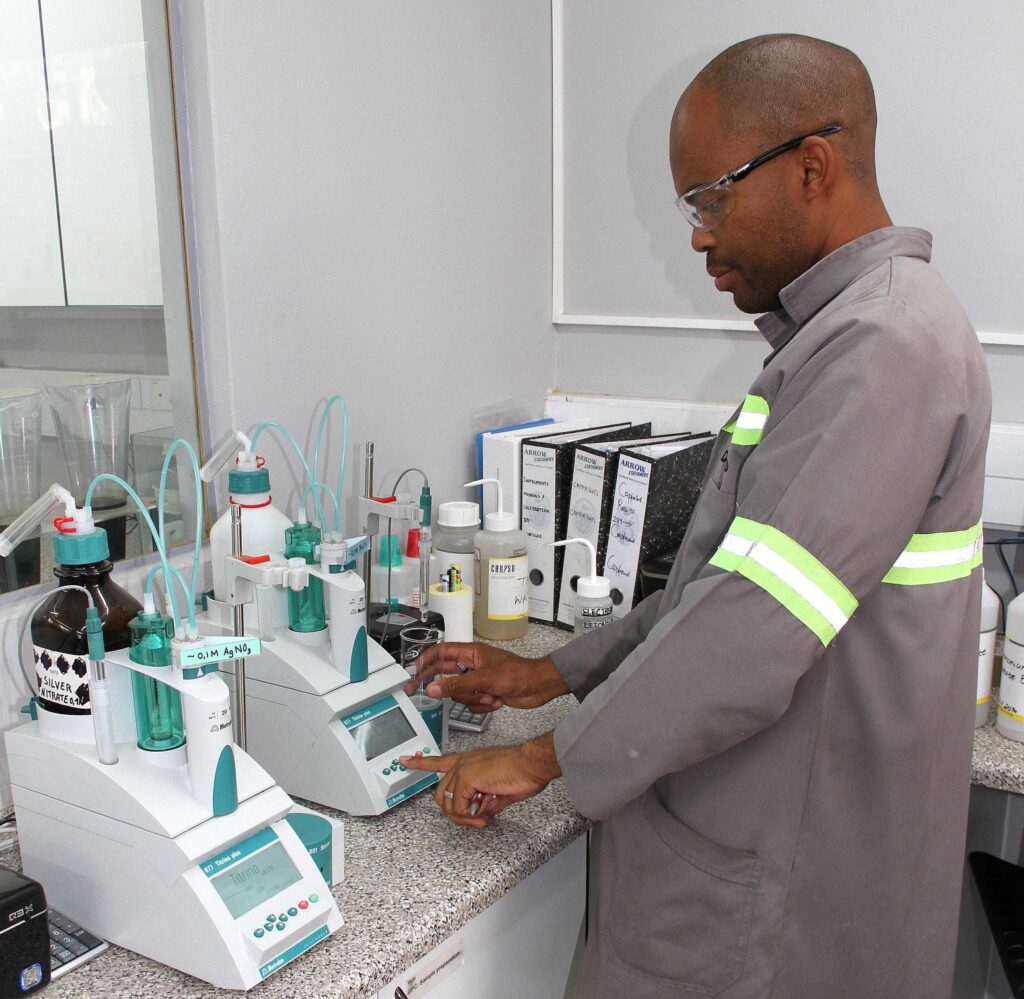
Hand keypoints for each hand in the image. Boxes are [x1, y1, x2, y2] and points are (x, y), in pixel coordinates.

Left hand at [400, 733, 560, 827]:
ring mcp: (462, 770)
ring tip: (482, 816)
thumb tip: (484, 812)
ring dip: (464, 816)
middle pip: (440, 794)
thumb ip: (488, 801)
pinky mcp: (466, 777)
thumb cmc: (523, 772)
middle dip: (456, 813)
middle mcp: (462, 763)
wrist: (531, 763)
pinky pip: (459, 806)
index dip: (421, 763)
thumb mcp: (501, 791)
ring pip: (448, 803)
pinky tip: (484, 810)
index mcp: (469, 761)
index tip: (405, 760)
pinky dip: (471, 814)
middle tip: (476, 819)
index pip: (439, 761)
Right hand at [403, 642, 568, 712]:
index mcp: (471, 653)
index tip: (413, 671)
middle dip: (442, 686)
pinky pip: (472, 704)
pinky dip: (483, 706)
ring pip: (460, 694)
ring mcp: (479, 680)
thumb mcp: (484, 679)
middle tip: (418, 690)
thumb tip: (433, 688)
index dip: (425, 660)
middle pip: (447, 675)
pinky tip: (496, 702)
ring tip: (489, 696)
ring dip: (473, 699)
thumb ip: (456, 685)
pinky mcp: (486, 693)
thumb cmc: (518, 673)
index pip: (440, 652)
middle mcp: (472, 665)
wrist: (539, 687)